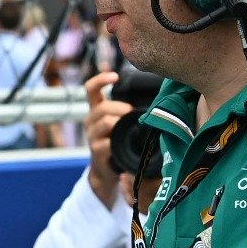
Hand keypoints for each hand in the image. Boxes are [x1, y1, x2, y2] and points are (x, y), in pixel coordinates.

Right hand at [83, 70, 131, 207]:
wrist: (107, 171)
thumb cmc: (118, 143)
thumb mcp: (120, 124)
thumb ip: (128, 112)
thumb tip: (156, 101)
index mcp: (96, 111)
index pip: (91, 89)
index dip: (101, 79)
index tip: (115, 76)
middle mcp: (90, 121)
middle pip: (103, 107)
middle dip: (121, 109)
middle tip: (132, 116)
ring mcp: (91, 136)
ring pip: (105, 122)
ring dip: (120, 124)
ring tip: (129, 131)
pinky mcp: (96, 151)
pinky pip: (106, 143)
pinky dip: (117, 143)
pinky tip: (123, 147)